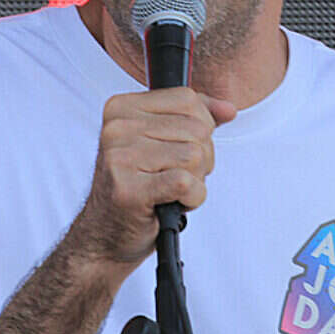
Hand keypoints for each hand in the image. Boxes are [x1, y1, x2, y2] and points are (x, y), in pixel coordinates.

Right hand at [68, 87, 236, 273]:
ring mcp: (120, 159)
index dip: (200, 129)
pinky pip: (186, 183)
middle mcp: (116, 128)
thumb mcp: (162, 142)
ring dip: (195, 180)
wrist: (106, 234)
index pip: (187, 99)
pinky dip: (191, 198)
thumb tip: (229, 109)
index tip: (178, 150)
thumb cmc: (138, 187)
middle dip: (201, 158)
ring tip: (171, 190)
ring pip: (195, 156)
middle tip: (174, 176)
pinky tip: (172, 202)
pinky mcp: (129, 189)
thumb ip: (196, 119)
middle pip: (197, 129)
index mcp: (122, 108)